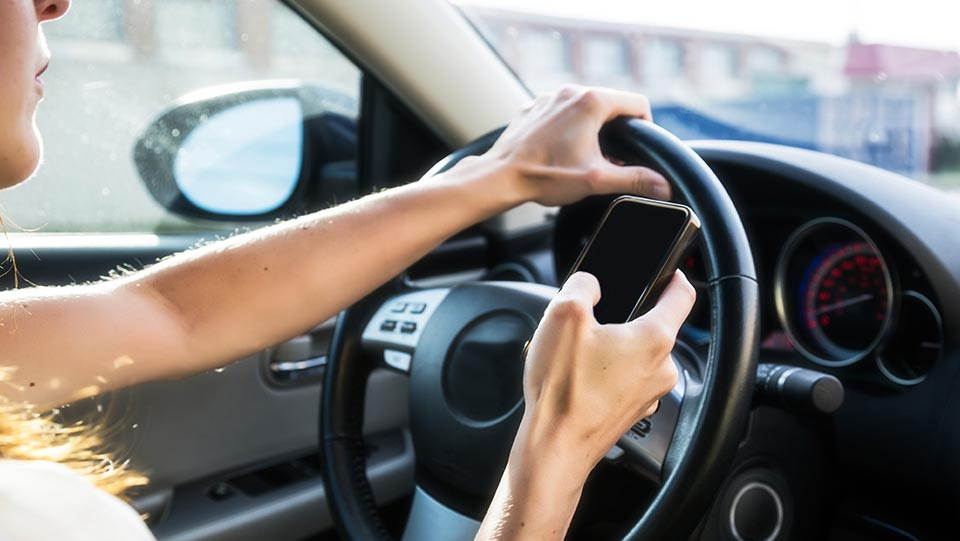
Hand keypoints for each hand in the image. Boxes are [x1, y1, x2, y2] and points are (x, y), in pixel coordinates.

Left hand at [481, 85, 670, 205]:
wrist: (500, 177)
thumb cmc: (544, 175)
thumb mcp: (596, 180)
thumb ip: (635, 180)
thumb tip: (664, 186)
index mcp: (591, 101)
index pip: (637, 103)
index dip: (645, 127)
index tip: (638, 148)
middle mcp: (571, 92)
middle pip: (611, 104)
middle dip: (616, 131)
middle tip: (612, 158)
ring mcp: (550, 98)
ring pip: (585, 108)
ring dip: (592, 129)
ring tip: (586, 157)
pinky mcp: (534, 107)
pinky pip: (561, 112)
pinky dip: (568, 128)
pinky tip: (561, 152)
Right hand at [518, 270, 694, 478]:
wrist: (555, 447)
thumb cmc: (564, 389)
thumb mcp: (563, 316)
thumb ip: (581, 286)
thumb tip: (589, 285)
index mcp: (654, 338)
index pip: (683, 295)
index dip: (673, 276)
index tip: (667, 272)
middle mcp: (661, 368)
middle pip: (651, 327)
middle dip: (623, 319)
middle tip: (591, 322)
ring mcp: (649, 393)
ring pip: (635, 355)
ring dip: (612, 349)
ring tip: (577, 355)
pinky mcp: (631, 411)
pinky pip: (624, 380)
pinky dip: (605, 374)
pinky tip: (577, 378)